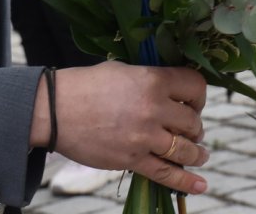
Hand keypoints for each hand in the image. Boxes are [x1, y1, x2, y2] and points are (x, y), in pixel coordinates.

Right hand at [31, 62, 208, 194]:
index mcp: (155, 81)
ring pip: (184, 148)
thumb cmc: (88, 85)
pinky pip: (165, 173)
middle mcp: (155, 109)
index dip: (199, 96)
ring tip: (200, 155)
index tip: (194, 103)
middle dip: (194, 126)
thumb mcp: (127, 70)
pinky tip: (201, 185)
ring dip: (196, 153)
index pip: (196, 87)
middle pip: (192, 121)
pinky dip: (185, 181)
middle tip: (190, 129)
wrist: (55, 110)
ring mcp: (144, 136)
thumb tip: (173, 90)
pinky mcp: (131, 159)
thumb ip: (153, 80)